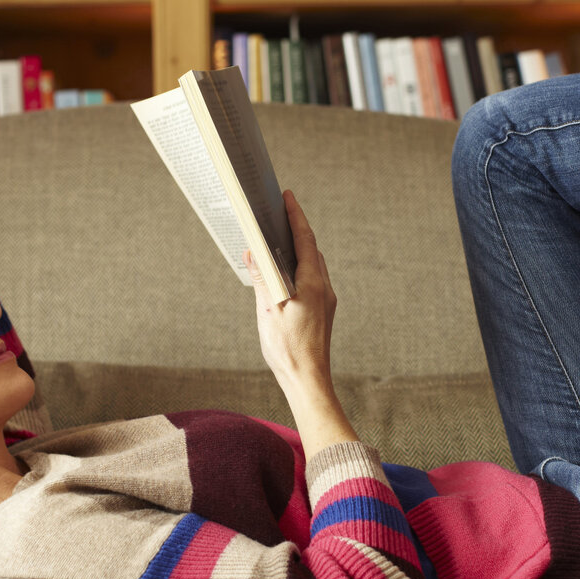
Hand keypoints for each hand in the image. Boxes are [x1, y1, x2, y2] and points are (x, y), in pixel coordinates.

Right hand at [245, 189, 337, 396]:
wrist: (308, 379)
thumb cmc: (288, 348)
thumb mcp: (268, 310)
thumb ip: (262, 278)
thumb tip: (253, 253)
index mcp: (312, 282)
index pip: (305, 239)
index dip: (296, 216)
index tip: (288, 197)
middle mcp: (324, 287)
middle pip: (312, 249)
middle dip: (298, 228)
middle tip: (282, 212)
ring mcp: (326, 300)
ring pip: (315, 264)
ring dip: (300, 248)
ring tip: (282, 237)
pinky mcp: (323, 311)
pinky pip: (314, 278)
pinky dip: (301, 266)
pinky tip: (287, 272)